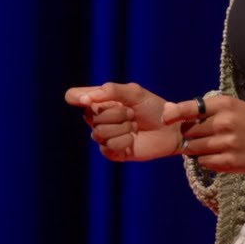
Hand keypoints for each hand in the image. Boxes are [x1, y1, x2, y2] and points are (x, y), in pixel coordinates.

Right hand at [64, 82, 181, 161]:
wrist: (170, 128)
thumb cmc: (153, 107)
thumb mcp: (134, 92)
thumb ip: (111, 91)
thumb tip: (86, 98)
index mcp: (101, 101)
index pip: (74, 96)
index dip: (76, 97)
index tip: (87, 99)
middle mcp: (99, 118)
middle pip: (89, 116)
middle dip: (116, 113)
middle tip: (131, 113)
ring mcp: (104, 136)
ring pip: (98, 133)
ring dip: (121, 128)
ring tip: (134, 126)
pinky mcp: (112, 152)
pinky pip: (108, 147)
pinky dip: (124, 141)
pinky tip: (132, 140)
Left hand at [162, 95, 244, 173]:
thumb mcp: (233, 107)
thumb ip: (205, 110)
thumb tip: (169, 112)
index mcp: (224, 104)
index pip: (189, 108)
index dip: (174, 114)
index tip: (165, 119)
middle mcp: (224, 122)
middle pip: (189, 131)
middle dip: (190, 135)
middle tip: (200, 136)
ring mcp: (227, 143)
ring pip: (194, 148)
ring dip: (196, 149)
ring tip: (211, 146)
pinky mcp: (230, 162)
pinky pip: (204, 162)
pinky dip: (207, 160)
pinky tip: (219, 155)